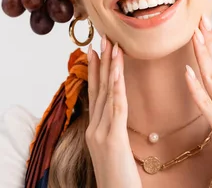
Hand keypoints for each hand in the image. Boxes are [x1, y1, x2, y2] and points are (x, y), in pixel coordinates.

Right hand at [85, 36, 142, 187]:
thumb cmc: (118, 181)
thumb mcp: (113, 153)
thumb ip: (113, 134)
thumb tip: (116, 120)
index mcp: (94, 131)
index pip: (95, 94)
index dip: (96, 71)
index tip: (97, 50)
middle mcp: (94, 129)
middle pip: (98, 88)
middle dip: (101, 61)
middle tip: (103, 37)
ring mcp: (100, 133)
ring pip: (106, 93)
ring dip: (110, 67)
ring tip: (111, 45)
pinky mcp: (113, 139)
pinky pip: (116, 107)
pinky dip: (116, 87)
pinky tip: (118, 71)